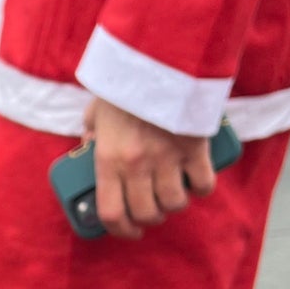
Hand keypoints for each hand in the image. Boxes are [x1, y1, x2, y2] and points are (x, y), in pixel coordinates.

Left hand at [85, 96, 214, 238]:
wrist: (161, 58)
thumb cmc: (126, 84)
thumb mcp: (97, 109)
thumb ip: (91, 131)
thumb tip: (86, 147)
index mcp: (108, 159)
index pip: (111, 213)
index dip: (121, 231)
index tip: (129, 231)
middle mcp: (136, 164)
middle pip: (146, 214)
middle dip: (150, 219)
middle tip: (152, 210)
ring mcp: (166, 158)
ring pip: (174, 203)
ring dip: (175, 205)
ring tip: (173, 195)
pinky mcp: (194, 148)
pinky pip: (203, 184)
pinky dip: (201, 189)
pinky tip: (197, 183)